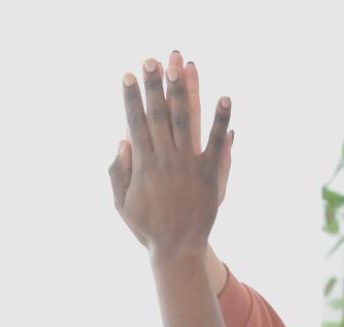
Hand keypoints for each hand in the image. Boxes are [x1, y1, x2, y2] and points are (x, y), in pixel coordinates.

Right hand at [108, 55, 230, 254]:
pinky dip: (222, 120)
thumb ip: (118, 171)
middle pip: (159, 114)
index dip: (131, 98)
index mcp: (142, 164)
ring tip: (182, 66)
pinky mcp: (210, 174)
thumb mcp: (120, 202)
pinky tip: (225, 97)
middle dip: (155, 85)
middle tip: (153, 60)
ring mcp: (188, 165)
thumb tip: (122, 140)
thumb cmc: (147, 226)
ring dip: (184, 92)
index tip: (128, 74)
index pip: (135, 122)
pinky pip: (217, 143)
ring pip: (186, 121)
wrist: (178, 249)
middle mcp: (165, 159)